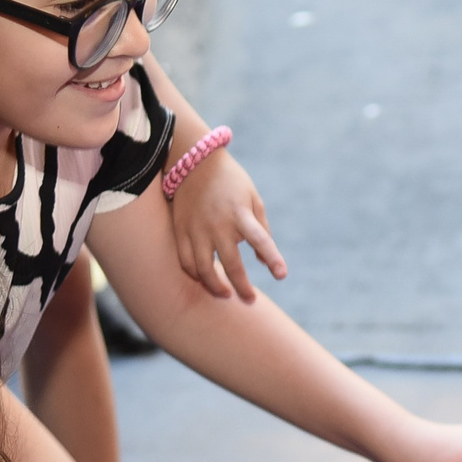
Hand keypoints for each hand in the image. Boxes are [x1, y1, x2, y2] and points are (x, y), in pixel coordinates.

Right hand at [166, 147, 288, 300]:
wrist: (195, 162)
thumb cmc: (231, 183)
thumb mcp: (253, 199)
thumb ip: (262, 230)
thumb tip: (263, 262)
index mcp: (241, 214)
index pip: (261, 240)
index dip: (273, 258)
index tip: (281, 275)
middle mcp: (218, 224)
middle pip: (232, 264)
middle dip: (242, 286)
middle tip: (249, 300)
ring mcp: (197, 229)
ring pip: (204, 269)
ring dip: (215, 286)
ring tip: (225, 293)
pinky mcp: (180, 230)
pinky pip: (185, 261)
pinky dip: (194, 274)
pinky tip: (203, 278)